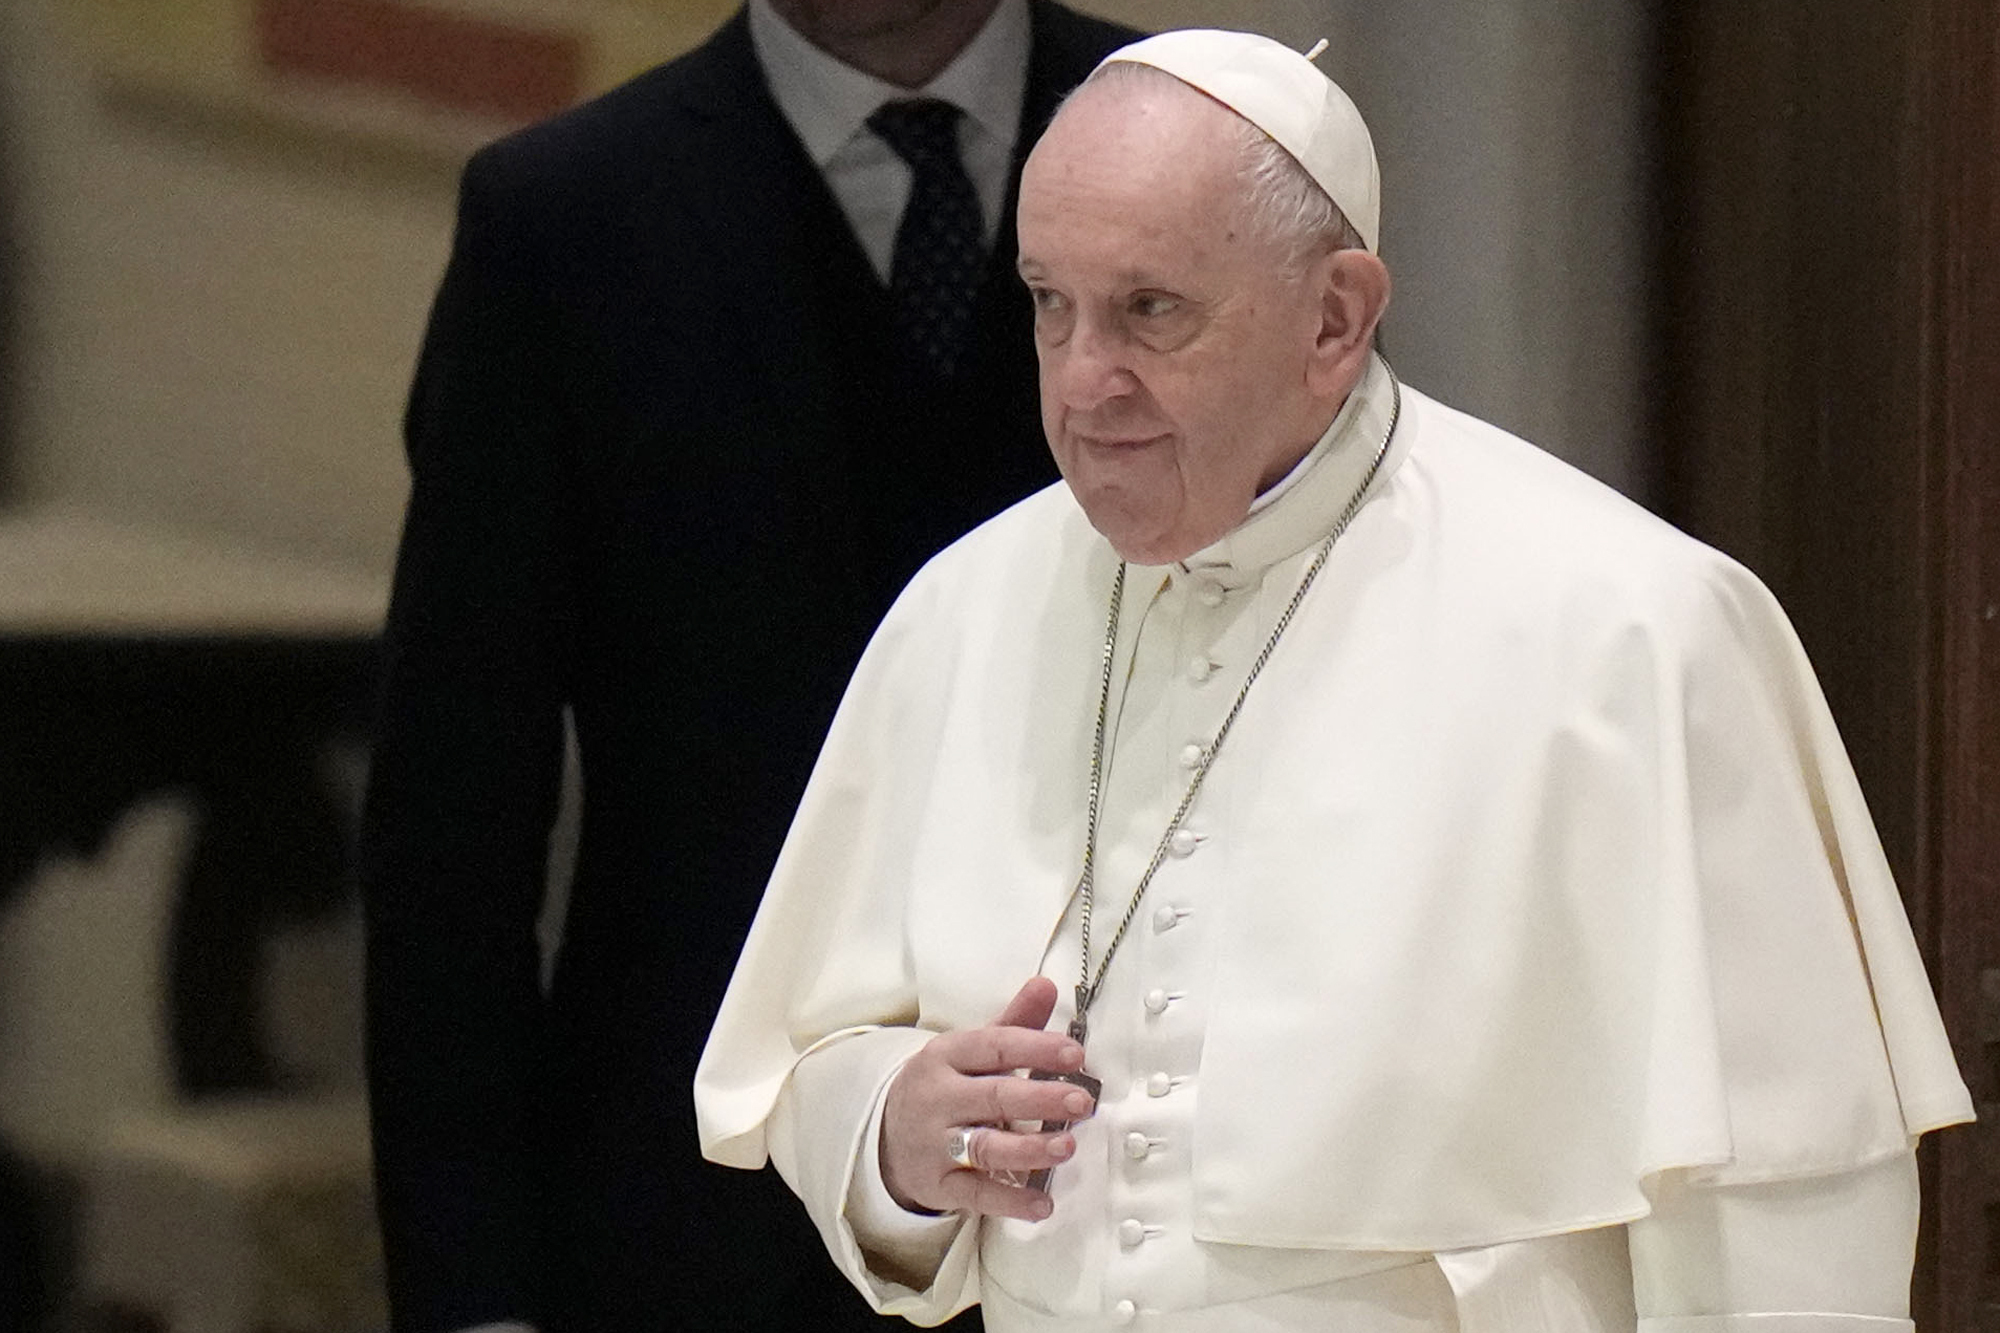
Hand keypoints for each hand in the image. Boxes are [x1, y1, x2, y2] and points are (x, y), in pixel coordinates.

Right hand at [879, 977, 1095, 1219]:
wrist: (884, 1134)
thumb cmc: (945, 1086)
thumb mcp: (971, 1051)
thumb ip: (1013, 1023)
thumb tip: (1046, 983)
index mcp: (946, 1056)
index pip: (994, 1047)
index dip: (1036, 1048)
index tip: (1076, 1055)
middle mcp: (938, 1098)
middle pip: (992, 1096)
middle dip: (1039, 1099)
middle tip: (1081, 1103)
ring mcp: (935, 1143)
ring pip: (984, 1146)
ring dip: (1028, 1149)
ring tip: (1067, 1148)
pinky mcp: (938, 1184)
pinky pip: (976, 1194)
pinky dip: (1010, 1200)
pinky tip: (1043, 1204)